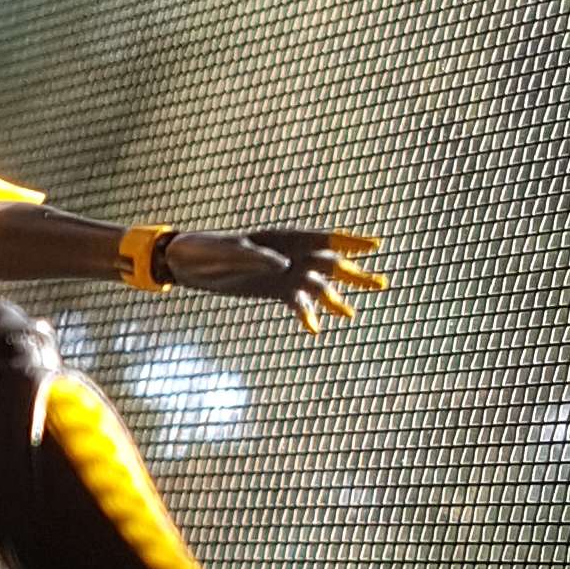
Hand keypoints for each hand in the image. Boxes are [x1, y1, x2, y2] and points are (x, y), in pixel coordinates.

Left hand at [161, 227, 387, 335]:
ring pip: (318, 287)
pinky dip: (306, 315)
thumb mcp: (228, 250)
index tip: (374, 246)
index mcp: (282, 238)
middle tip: (382, 284)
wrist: (187, 263)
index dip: (350, 241)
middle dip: (355, 274)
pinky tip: (314, 330)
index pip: (323, 238)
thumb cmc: (205, 249)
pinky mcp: (274, 290)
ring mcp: (284, 274)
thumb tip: (283, 265)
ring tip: (351, 314)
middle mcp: (289, 255)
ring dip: (335, 300)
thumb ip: (256, 256)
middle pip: (329, 264)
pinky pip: (297, 303)